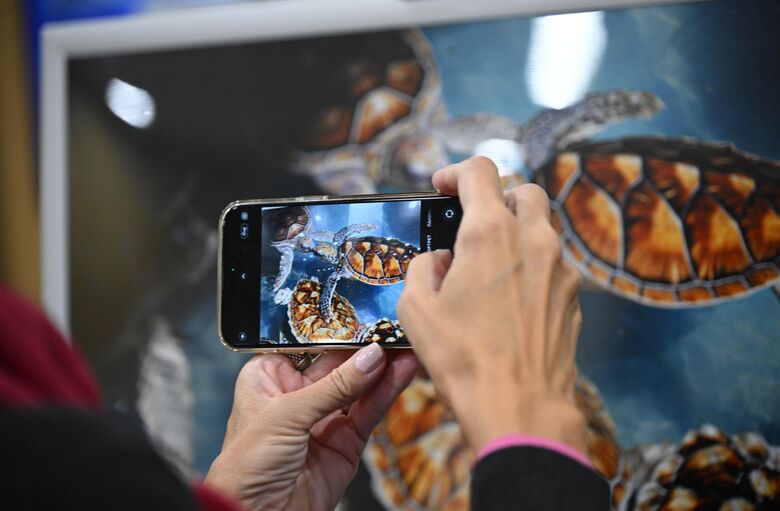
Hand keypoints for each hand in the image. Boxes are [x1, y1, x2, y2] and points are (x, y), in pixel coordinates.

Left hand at [205, 345, 418, 510]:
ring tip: (406, 346)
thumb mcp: (286, 416)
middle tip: (393, 328)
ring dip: (383, 368)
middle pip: (339, 364)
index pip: (309, 345)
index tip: (365, 315)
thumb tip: (371, 357)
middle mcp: (297, 395)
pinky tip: (402, 373)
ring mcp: (324, 419)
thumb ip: (334, 387)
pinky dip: (387, 393)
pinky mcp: (345, 443)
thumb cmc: (245, 467)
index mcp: (269, 377)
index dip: (338, 331)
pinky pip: (369, 412)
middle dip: (367, 347)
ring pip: (359, 386)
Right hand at [397, 156, 585, 455]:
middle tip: (472, 221)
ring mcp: (560, 268)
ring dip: (517, 230)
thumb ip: (424, 267)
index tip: (441, 186)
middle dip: (496, 196)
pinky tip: (511, 297)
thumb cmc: (462, 358)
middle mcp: (533, 240)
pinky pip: (553, 263)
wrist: (520, 407)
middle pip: (523, 190)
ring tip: (490, 263)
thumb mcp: (416, 309)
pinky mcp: (574, 296)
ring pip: (543, 226)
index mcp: (490, 232)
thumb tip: (441, 260)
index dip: (455, 171)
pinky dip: (532, 263)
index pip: (479, 171)